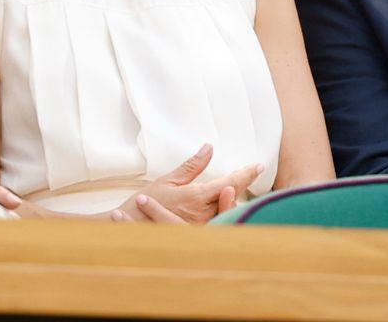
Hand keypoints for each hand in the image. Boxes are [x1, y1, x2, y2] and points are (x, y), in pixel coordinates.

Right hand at [117, 144, 259, 224]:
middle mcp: (203, 215)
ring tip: (237, 186)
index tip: (258, 166)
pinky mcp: (197, 238)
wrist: (129, 230)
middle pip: (233, 199)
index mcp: (197, 197)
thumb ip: (192, 166)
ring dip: (234, 199)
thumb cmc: (144, 203)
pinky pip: (217, 225)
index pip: (229, 183)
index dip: (245, 174)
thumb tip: (208, 148)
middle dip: (242, 185)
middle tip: (251, 171)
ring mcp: (202, 228)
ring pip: (227, 212)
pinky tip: (223, 207)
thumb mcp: (168, 181)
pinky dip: (223, 213)